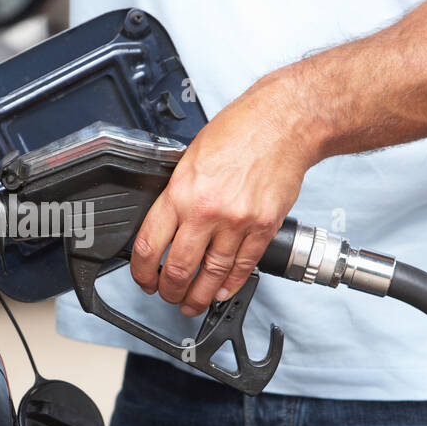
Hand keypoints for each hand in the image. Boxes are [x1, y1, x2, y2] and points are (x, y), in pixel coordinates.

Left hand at [129, 72, 323, 315]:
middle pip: (179, 268)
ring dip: (199, 296)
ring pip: (212, 274)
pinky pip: (243, 266)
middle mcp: (207, 210)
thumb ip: (177, 194)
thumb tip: (163, 226)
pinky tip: (221, 291)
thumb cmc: (239, 132)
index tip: (144, 279)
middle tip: (167, 295)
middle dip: (169, 291)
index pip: (150, 245)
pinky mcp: (264, 227)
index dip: (142, 272)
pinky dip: (230, 284)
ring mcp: (237, 222)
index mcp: (181, 191)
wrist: (284, 122)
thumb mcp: (190, 158)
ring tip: (192, 303)